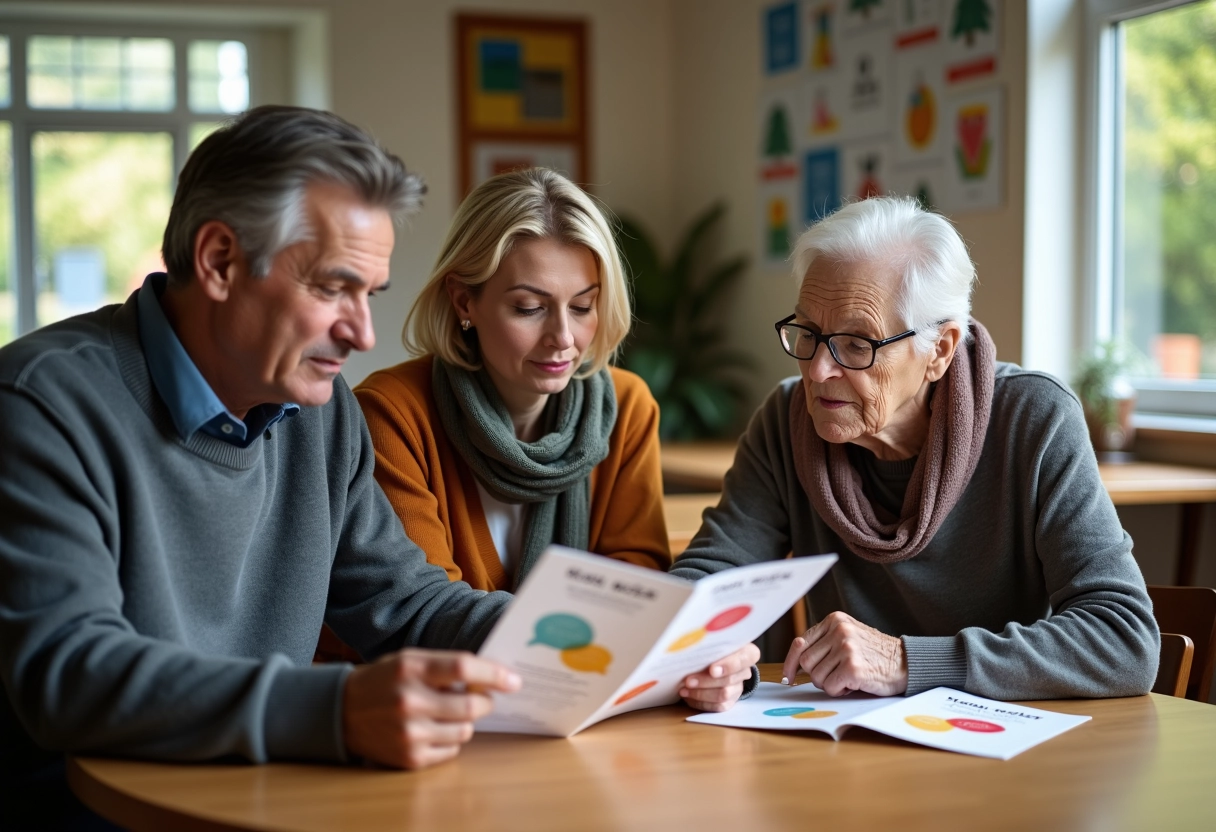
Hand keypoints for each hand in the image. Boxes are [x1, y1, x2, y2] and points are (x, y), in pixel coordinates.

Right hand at [342, 649, 520, 769]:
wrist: (339, 713)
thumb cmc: (383, 681)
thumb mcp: (408, 661)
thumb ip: (445, 665)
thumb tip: (490, 676)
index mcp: (410, 669)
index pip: (463, 667)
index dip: (494, 673)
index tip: (513, 680)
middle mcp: (409, 701)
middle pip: (471, 705)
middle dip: (486, 702)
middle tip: (486, 698)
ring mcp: (409, 733)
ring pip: (465, 731)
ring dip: (467, 722)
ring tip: (451, 713)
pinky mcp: (409, 758)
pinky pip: (451, 751)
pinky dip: (451, 740)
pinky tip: (435, 729)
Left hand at [679, 643, 760, 712]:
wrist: (714, 662)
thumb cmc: (712, 648)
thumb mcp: (713, 643)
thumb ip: (708, 646)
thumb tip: (689, 647)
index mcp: (746, 653)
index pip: (747, 657)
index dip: (730, 665)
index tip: (712, 669)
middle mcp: (745, 671)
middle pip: (729, 679)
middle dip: (706, 681)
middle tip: (688, 680)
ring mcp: (738, 687)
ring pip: (723, 695)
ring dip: (701, 693)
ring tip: (684, 689)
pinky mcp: (730, 701)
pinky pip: (717, 707)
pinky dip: (700, 702)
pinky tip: (688, 696)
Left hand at [781, 611, 907, 696]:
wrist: (906, 662)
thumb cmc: (875, 654)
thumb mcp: (849, 636)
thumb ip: (824, 642)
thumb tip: (795, 660)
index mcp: (835, 620)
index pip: (801, 642)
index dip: (791, 662)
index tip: (788, 676)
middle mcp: (839, 631)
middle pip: (806, 662)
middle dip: (817, 676)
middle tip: (834, 677)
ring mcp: (846, 648)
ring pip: (816, 677)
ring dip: (829, 684)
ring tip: (847, 678)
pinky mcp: (853, 668)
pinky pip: (830, 687)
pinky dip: (839, 691)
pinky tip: (853, 684)